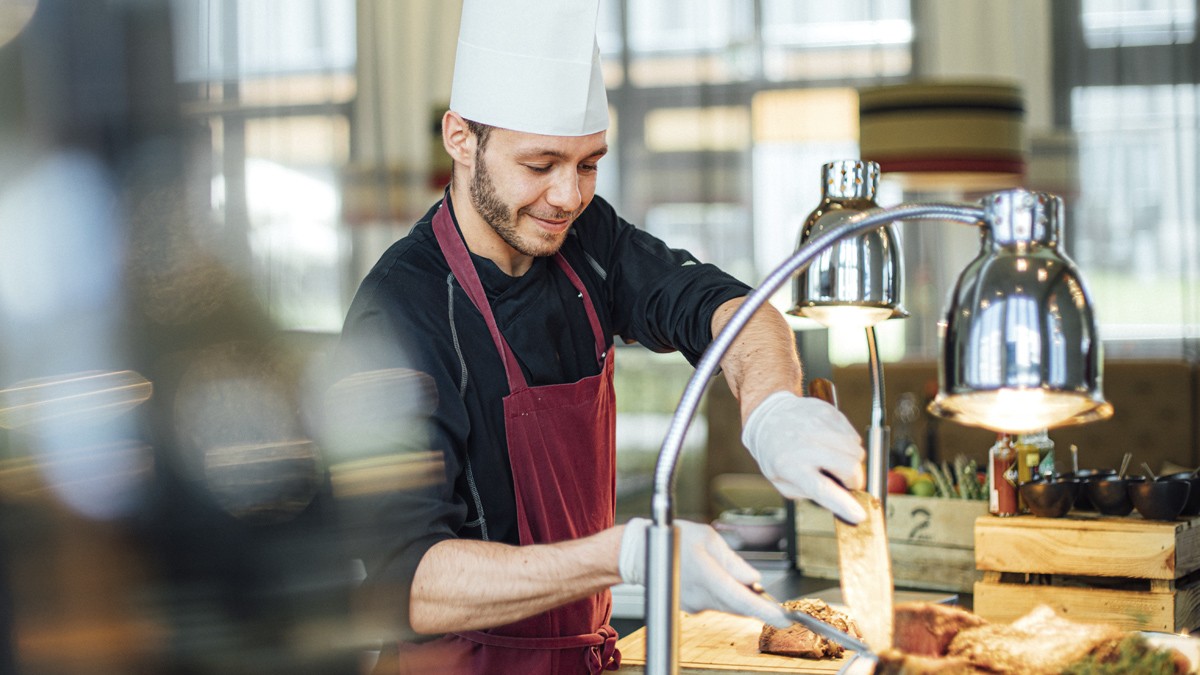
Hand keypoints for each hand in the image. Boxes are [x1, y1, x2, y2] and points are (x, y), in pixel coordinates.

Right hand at [618, 518, 789, 628]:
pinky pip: (719, 604)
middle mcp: (701, 596)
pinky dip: (728, 596)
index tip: (784, 617)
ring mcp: (697, 604)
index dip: (764, 610)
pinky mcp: (695, 607)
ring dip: (742, 598)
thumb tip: (753, 578)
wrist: (643, 554)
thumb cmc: (674, 539)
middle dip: (758, 603)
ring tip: (742, 582)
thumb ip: (733, 561)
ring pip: (730, 606)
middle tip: (774, 603)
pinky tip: (725, 582)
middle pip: (739, 606)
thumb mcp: (708, 538)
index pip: (741, 598)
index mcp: (706, 575)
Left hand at [741, 391, 866, 523]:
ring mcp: (819, 426)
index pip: (822, 489)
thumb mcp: (782, 482)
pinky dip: (849, 445)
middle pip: (848, 468)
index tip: (859, 515)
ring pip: (856, 451)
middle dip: (854, 480)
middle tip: (845, 482)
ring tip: (834, 460)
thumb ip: (810, 494)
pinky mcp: (829, 413)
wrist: (768, 416)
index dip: (843, 504)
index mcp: (790, 466)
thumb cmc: (775, 453)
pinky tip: (833, 445)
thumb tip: (841, 503)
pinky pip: (854, 436)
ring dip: (852, 462)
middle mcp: (805, 444)